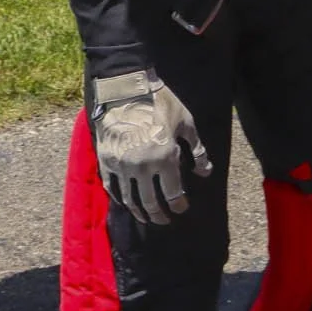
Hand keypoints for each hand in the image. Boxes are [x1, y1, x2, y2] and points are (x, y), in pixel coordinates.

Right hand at [89, 71, 212, 223]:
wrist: (126, 90)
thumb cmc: (160, 103)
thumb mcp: (186, 123)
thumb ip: (197, 149)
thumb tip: (205, 172)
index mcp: (165, 158)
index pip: (173, 193)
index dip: (178, 205)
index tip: (181, 208)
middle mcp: (143, 167)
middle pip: (150, 202)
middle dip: (159, 215)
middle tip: (164, 220)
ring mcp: (122, 166)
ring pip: (130, 200)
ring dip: (139, 212)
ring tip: (145, 217)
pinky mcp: (107, 162)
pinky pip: (112, 188)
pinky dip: (120, 198)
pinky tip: (127, 202)